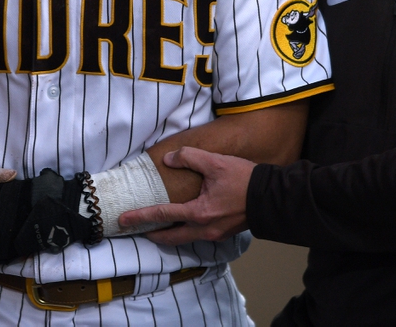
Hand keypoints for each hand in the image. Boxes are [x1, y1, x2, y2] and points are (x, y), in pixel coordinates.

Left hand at [117, 147, 254, 246]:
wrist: (271, 198)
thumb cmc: (245, 180)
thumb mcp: (215, 162)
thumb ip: (189, 157)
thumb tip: (169, 159)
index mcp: (198, 213)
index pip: (162, 215)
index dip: (140, 216)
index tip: (123, 220)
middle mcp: (203, 229)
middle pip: (169, 237)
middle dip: (151, 234)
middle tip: (135, 229)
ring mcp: (214, 234)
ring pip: (183, 239)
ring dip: (167, 235)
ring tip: (155, 227)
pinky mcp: (222, 234)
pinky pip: (196, 236)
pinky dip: (183, 232)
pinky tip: (181, 223)